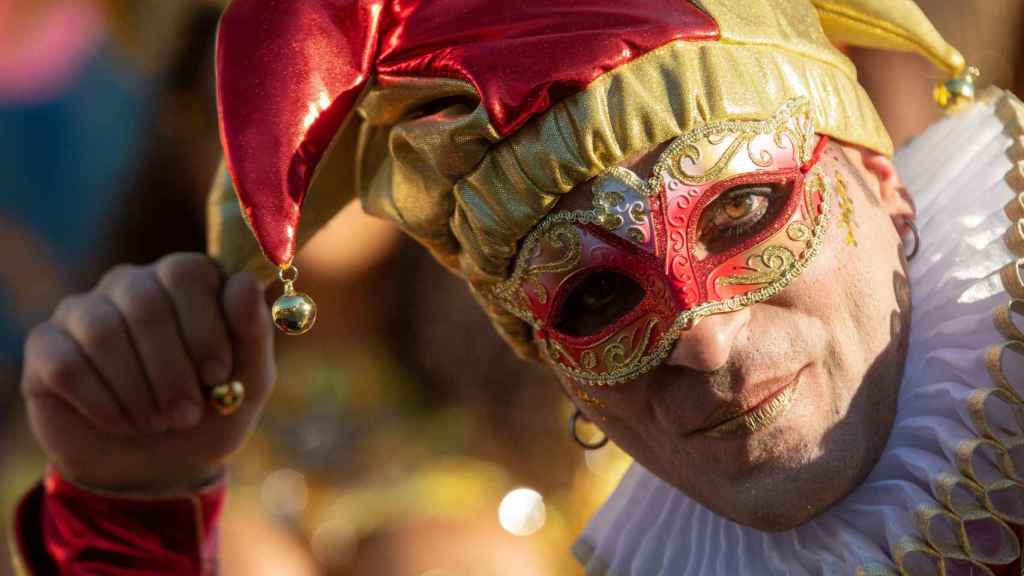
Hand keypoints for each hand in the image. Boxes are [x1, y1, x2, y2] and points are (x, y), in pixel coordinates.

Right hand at [21, 254, 275, 493]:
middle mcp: (131, 284)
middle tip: (186, 414)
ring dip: (137, 390)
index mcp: (184, 281)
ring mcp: (82, 310)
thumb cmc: (210, 414)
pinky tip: (122, 424)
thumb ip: (253, 331)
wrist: (160, 468)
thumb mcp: (249, 382)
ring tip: (157, 422)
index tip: (218, 376)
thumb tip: (242, 282)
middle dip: (171, 370)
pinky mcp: (45, 346)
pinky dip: (102, 404)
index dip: (204, 326)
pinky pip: (66, 364)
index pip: (186, 272)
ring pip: (102, 331)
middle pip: (144, 300)